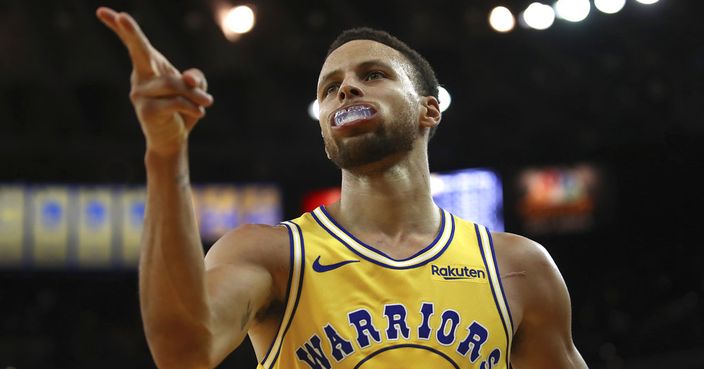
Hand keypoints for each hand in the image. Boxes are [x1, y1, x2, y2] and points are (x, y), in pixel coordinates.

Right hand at [96, 7, 213, 156]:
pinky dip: (192, 106)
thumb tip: (188, 78)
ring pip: (172, 83)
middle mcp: (140, 78)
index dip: (119, 27)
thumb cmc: (181, 110)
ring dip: (195, 93)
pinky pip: (175, 101)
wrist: (172, 140)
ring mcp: (140, 94)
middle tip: (123, 16)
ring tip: (207, 102)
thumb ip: (195, 78)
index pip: (133, 44)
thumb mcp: (195, 90)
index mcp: (149, 67)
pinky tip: (199, 113)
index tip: (102, 11)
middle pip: (139, 51)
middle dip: (132, 33)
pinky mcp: (146, 110)